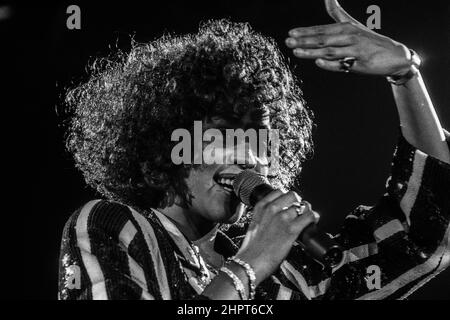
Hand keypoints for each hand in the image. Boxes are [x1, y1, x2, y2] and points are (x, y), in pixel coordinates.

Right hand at [235, 190, 318, 284]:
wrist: (250, 261)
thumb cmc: (252, 248)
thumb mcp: (255, 225)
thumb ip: (265, 217)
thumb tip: (277, 217)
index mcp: (260, 207)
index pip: (278, 192)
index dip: (286, 198)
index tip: (289, 203)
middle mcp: (271, 209)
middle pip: (292, 195)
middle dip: (297, 202)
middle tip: (299, 210)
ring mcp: (282, 218)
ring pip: (302, 205)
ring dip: (306, 211)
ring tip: (306, 218)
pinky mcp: (291, 229)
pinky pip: (309, 216)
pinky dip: (313, 218)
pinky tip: (313, 221)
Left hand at [285, 0, 412, 76]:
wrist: (395, 55)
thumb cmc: (368, 41)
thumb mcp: (352, 24)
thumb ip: (337, 13)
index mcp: (345, 28)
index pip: (321, 30)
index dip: (305, 31)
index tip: (290, 33)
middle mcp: (349, 37)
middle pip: (323, 39)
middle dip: (304, 40)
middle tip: (287, 41)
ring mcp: (355, 50)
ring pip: (329, 51)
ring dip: (311, 51)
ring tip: (296, 51)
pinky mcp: (360, 63)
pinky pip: (343, 64)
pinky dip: (330, 64)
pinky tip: (318, 62)